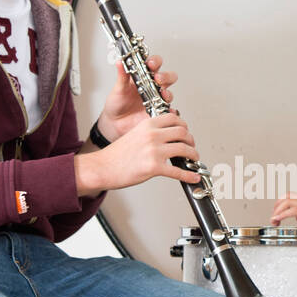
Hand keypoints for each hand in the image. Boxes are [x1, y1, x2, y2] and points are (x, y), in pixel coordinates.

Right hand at [75, 112, 202, 194]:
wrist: (103, 167)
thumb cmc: (117, 154)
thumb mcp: (135, 134)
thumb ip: (151, 132)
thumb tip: (167, 136)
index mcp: (148, 125)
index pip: (174, 118)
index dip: (184, 125)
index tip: (186, 132)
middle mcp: (153, 135)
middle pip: (183, 133)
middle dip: (191, 140)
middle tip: (191, 146)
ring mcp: (154, 151)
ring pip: (184, 150)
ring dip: (193, 155)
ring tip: (193, 159)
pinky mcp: (154, 167)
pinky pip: (177, 171)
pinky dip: (188, 175)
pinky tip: (193, 177)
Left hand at [97, 57, 176, 139]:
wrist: (115, 123)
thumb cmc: (117, 103)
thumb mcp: (118, 89)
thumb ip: (121, 76)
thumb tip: (120, 62)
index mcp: (143, 76)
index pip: (154, 64)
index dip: (155, 61)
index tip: (150, 63)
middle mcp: (152, 87)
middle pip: (167, 76)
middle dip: (165, 76)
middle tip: (157, 79)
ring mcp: (156, 100)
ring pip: (169, 93)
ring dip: (168, 93)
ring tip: (162, 95)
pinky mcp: (158, 112)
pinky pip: (168, 112)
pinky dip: (170, 112)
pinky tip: (167, 111)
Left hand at [271, 193, 296, 227]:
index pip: (292, 196)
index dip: (281, 203)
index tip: (277, 213)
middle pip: (287, 196)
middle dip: (276, 206)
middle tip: (273, 217)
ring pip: (288, 201)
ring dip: (277, 211)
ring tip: (274, 220)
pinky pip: (293, 211)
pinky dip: (283, 215)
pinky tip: (279, 220)